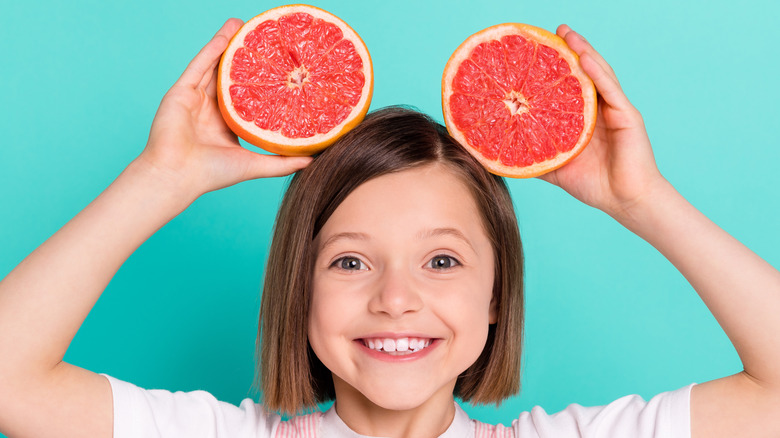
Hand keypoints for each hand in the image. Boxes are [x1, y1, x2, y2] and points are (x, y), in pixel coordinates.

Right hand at [137, 18, 310, 199]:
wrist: (177, 175)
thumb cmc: (211, 174)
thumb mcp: (254, 165)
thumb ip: (281, 162)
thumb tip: (313, 160)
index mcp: (226, 125)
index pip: (246, 97)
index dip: (260, 82)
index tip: (280, 68)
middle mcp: (210, 110)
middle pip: (230, 77)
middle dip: (244, 57)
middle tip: (262, 38)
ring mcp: (194, 99)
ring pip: (214, 66)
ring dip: (227, 44)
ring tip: (242, 25)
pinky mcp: (181, 91)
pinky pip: (199, 65)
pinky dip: (212, 49)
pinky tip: (226, 35)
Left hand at [539, 25, 665, 219]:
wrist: (624, 201)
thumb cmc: (595, 185)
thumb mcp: (556, 168)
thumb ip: (533, 159)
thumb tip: (501, 157)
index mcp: (586, 118)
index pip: (572, 84)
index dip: (559, 65)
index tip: (541, 47)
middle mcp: (602, 109)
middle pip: (586, 72)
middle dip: (572, 49)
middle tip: (556, 30)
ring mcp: (616, 110)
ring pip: (600, 74)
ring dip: (584, 52)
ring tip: (568, 35)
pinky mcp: (628, 116)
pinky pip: (611, 91)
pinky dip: (597, 74)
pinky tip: (585, 59)